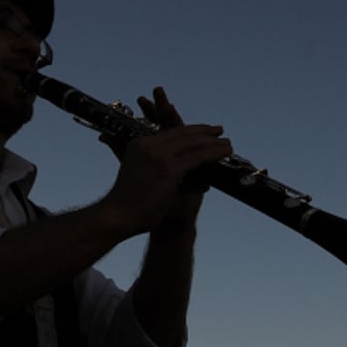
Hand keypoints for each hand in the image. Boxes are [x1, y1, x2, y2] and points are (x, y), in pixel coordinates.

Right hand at [102, 125, 230, 235]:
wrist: (118, 216)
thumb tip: (170, 172)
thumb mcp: (138, 177)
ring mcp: (159, 156)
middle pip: (183, 133)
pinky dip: (214, 153)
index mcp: (140, 145)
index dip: (189, 130)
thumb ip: (153, 169)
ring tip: (228, 143)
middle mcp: (149, 145)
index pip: (169, 132)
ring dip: (213, 142)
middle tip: (219, 130)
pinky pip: (198, 157)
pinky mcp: (169, 168)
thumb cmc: (129, 204)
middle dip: (204, 131)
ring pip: (193, 143)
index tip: (203, 130)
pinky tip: (225, 152)